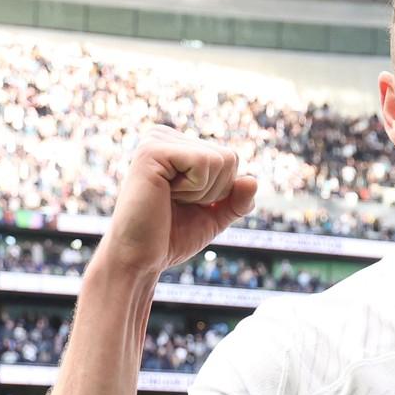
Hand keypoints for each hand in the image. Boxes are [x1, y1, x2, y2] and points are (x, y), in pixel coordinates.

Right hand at [99, 127, 258, 277]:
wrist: (140, 258)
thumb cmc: (171, 237)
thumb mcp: (214, 216)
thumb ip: (237, 199)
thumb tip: (253, 181)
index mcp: (177, 146)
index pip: (230, 158)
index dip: (220, 191)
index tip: (186, 203)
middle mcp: (165, 136)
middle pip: (229, 157)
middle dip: (213, 192)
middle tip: (177, 204)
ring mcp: (157, 140)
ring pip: (220, 160)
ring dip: (202, 192)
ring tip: (170, 199)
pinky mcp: (152, 150)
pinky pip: (204, 162)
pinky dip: (194, 188)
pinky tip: (165, 195)